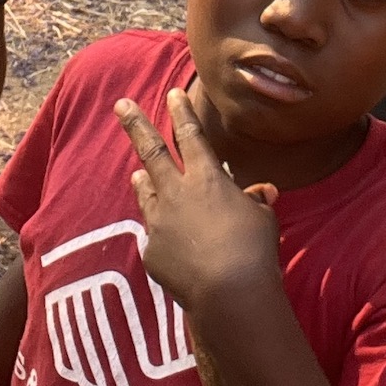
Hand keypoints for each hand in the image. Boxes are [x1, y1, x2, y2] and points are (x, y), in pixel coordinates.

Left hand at [116, 90, 282, 318]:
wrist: (228, 292)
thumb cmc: (253, 250)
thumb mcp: (263, 219)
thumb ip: (256, 201)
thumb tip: (263, 192)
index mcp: (206, 178)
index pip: (191, 135)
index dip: (182, 112)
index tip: (173, 93)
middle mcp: (176, 193)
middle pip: (152, 151)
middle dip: (136, 124)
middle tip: (121, 105)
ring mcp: (159, 222)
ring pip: (145, 192)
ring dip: (142, 180)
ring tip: (136, 175)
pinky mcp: (152, 252)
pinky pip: (155, 236)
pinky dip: (161, 233)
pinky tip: (170, 241)